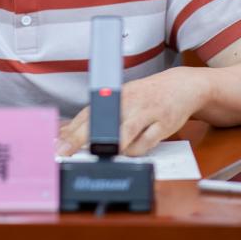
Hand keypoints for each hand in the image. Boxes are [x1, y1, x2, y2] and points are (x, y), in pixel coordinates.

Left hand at [56, 68, 208, 156]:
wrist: (181, 86)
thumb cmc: (147, 95)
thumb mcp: (121, 98)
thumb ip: (98, 115)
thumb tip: (69, 131)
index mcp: (116, 95)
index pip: (89, 112)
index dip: (72, 129)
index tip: (58, 143)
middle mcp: (129, 102)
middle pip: (102, 122)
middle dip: (82, 138)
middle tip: (67, 152)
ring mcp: (147, 112)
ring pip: (126, 132)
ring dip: (112, 146)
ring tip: (102, 154)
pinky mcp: (164, 124)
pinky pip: (146, 142)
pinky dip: (136, 150)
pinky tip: (130, 151)